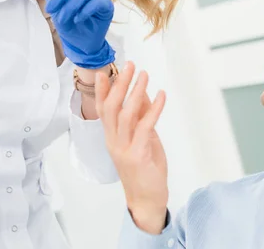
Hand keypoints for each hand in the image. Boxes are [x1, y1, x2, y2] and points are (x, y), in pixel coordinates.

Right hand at [95, 62, 168, 233]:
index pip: (102, 109)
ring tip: (144, 75)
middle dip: (120, 84)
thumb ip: (139, 118)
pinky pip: (145, 126)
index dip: (102, 90)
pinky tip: (161, 95)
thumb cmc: (144, 168)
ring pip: (126, 114)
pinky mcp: (138, 154)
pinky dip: (154, 108)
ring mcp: (124, 148)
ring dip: (136, 92)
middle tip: (129, 65)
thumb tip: (141, 93)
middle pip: (112, 107)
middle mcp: (113, 141)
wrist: (146, 198)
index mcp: (111, 137)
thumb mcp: (140, 139)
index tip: (104, 71)